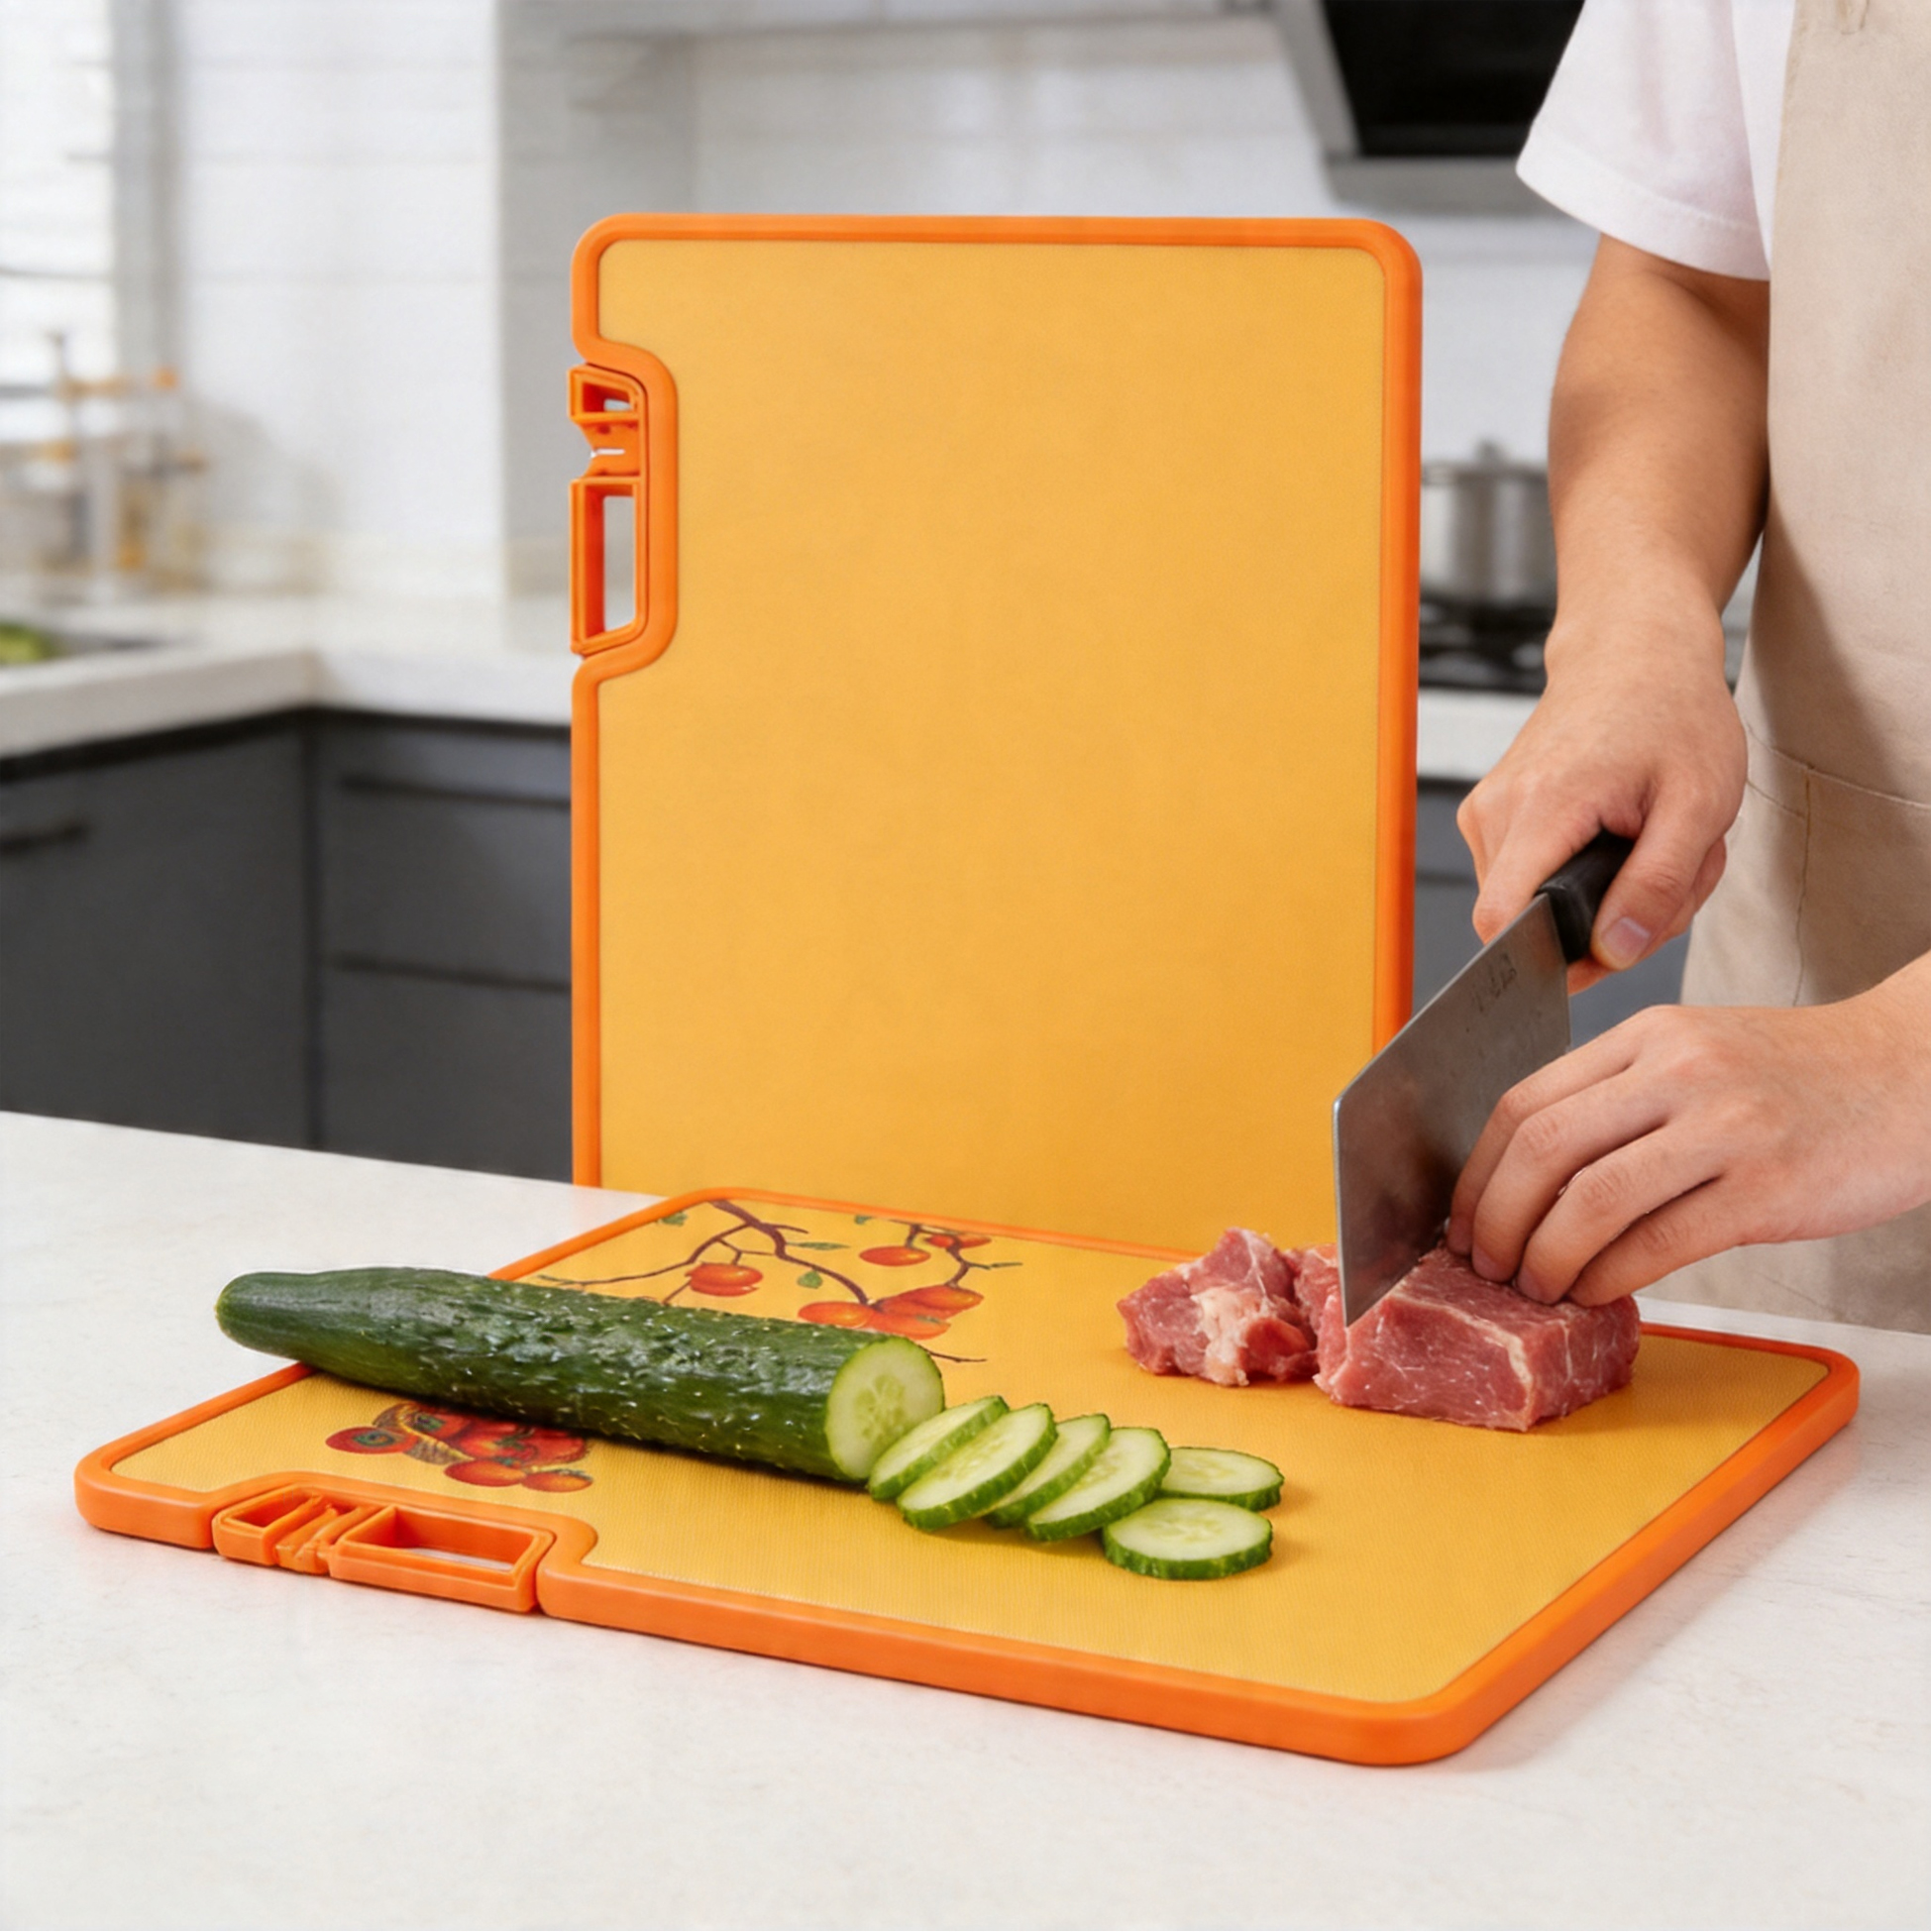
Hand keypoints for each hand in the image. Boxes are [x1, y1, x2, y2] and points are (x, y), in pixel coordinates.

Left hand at [1444, 965, 1930, 1304]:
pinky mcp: (1768, 1188)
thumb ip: (1619, 1097)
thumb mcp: (1698, 1056)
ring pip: (1592, 1198)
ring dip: (1544, 1257)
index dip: (1477, 1172)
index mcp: (1647, 1037)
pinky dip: (1609, 1274)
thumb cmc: (1799, 1078)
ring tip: (1533, 1287)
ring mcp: (1724, 1127)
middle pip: (1542, 1147)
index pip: (1523, 1101)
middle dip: (1494, 1218)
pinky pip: (1660, 1240)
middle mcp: (1678, 1071)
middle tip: (1482, 1264)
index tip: (1460, 1217)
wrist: (1917, 1072)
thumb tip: (1526, 1178)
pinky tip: (1595, 1291)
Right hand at [1457, 601, 1745, 991]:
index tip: (1613, 950)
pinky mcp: (1492, 815)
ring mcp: (1486, 812)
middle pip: (1527, 921)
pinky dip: (1582, 877)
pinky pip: (1527, 879)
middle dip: (1604, 924)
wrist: (1634, 651)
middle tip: (1671, 878)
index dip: (1553, 958)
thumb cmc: (1672, 713)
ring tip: (1650, 847)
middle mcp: (1496, 811)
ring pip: (1530, 904)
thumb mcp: (1698, 805)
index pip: (1503, 921)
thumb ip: (1656, 886)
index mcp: (1542, 806)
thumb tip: (1614, 953)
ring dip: (1600, 900)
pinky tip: (1621, 839)